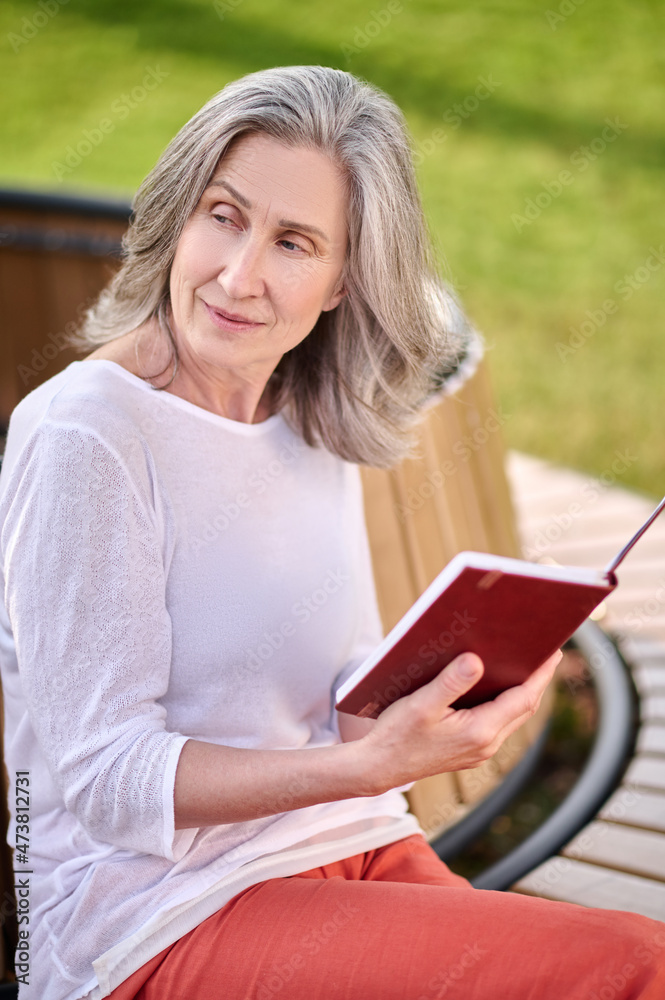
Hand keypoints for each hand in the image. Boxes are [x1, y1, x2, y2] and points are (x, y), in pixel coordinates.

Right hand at [358, 649, 561, 794]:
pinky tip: (495, 686)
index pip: (523, 699)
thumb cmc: (396, 736)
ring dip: (521, 691)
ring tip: (525, 663)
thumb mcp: (421, 705)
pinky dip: (504, 702)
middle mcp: (486, 745)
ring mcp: (479, 750)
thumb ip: (450, 682)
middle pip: (523, 707)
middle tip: (546, 651)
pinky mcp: (469, 750)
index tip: (554, 651)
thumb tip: (476, 660)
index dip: (541, 674)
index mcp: (480, 732)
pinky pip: (497, 723)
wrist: (378, 768)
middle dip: (536, 679)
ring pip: (512, 716)